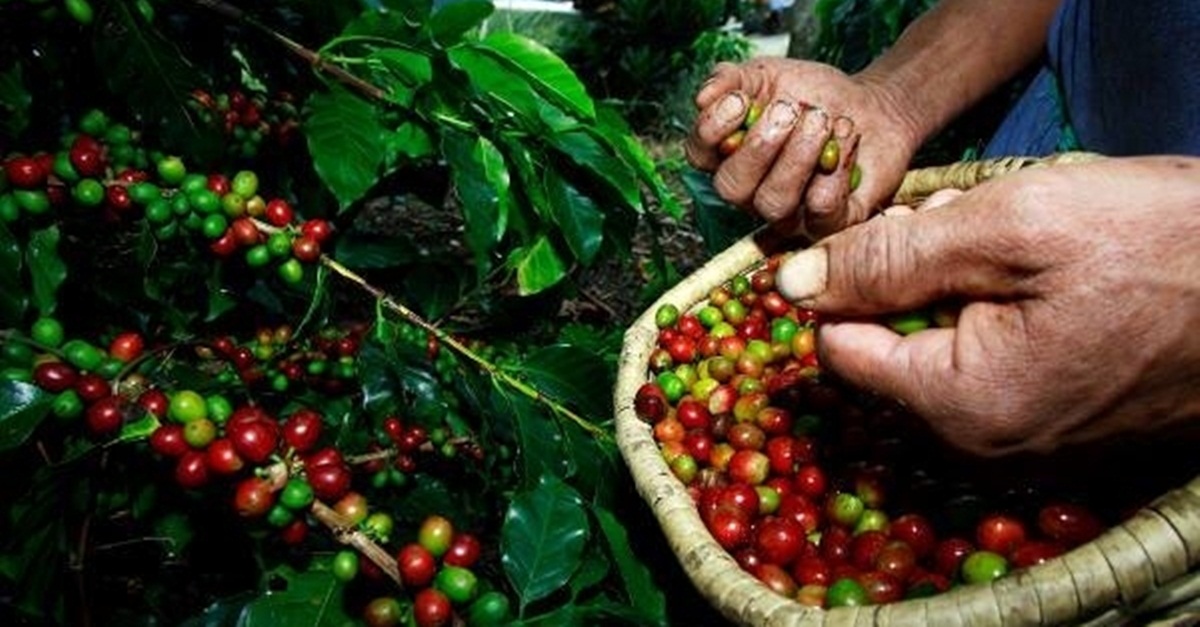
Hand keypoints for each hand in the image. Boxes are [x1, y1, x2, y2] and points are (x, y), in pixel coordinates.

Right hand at [685, 58, 920, 238]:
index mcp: (727, 156)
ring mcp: (788, 212)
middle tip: (790, 110)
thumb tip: (703, 99)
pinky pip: (821, 211)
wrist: (871, 106)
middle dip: (760, 146)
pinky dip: (836, 171)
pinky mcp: (828, 223)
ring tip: (822, 120)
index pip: (700, 155)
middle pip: (732, 188)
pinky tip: (846, 137)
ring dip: (798, 157)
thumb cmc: (813, 95)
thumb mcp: (767, 75)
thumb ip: (731, 80)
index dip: (713, 130)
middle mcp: (751, 191)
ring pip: (774, 203)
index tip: (739, 100)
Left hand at [774, 156, 1199, 454]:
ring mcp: (1031, 441)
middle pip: (890, 355)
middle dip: (907, 286)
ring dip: (955, 295)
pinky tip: (1043, 280)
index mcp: (960, 403)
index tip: (886, 238)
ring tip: (1015, 249)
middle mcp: (986, 441)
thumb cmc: (1159, 246)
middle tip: (963, 230)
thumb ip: (889, 260)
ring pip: (941, 356)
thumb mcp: (1010, 228)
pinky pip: (992, 370)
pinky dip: (996, 320)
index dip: (845, 287)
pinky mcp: (1067, 425)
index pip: (840, 352)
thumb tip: (792, 284)